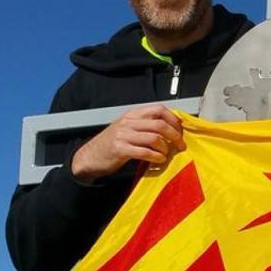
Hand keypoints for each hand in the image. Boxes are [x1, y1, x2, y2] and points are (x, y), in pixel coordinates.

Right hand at [70, 105, 186, 180]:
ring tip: (167, 154)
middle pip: (159, 123)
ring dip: (165, 148)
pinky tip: (159, 160)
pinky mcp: (120, 149)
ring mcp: (123, 135)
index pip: (158, 109)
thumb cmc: (111, 144)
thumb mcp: (127, 128)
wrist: (90, 156)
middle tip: (180, 145)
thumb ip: (145, 125)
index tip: (180, 130)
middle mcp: (128, 122)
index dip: (173, 119)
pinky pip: (144, 152)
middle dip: (174, 135)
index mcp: (132, 114)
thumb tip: (170, 128)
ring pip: (154, 138)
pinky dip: (156, 157)